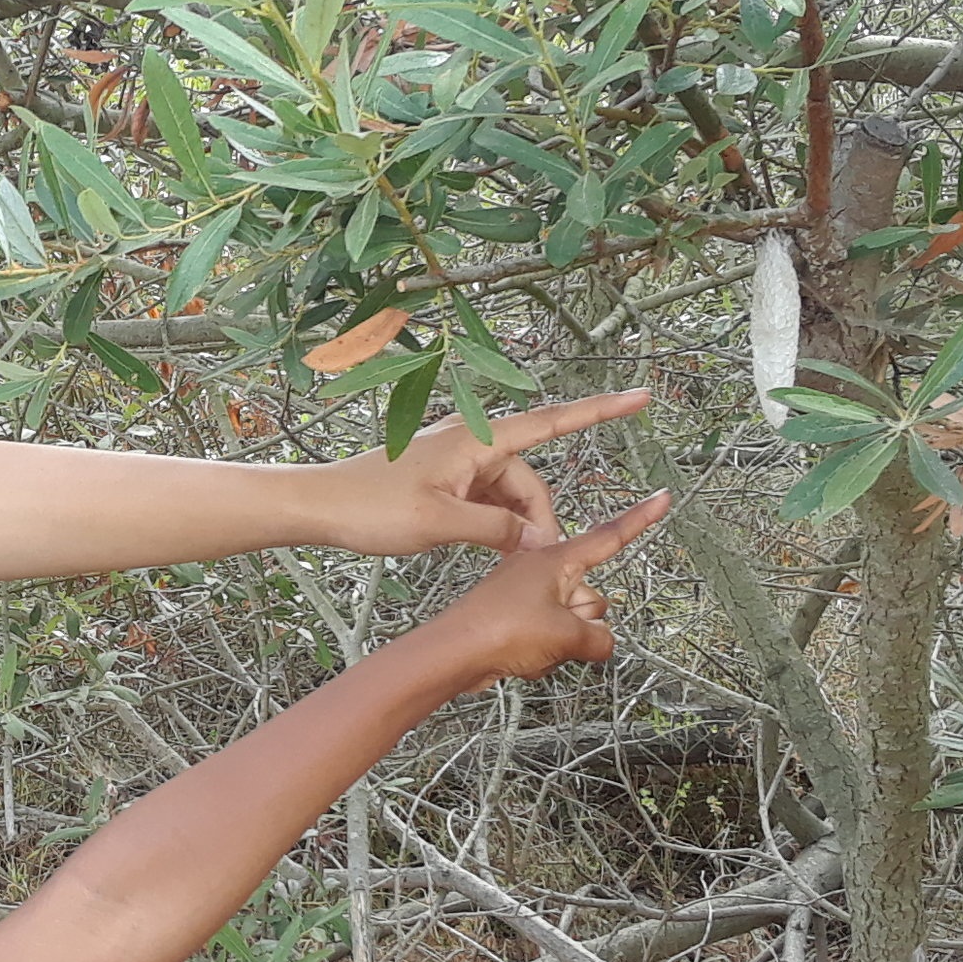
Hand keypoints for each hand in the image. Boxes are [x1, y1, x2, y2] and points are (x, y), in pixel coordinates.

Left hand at [313, 390, 651, 555]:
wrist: (321, 504)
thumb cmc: (370, 506)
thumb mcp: (440, 524)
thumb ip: (495, 528)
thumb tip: (535, 536)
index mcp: (476, 439)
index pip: (553, 422)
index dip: (601, 411)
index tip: (641, 397)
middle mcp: (471, 442)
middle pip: (529, 479)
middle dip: (539, 518)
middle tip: (537, 562)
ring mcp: (457, 461)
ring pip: (509, 494)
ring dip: (516, 526)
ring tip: (509, 564)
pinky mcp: (444, 479)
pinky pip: (486, 500)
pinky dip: (496, 524)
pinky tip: (494, 552)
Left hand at [423, 491, 669, 685]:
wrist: (449, 655)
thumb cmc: (494, 629)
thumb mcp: (564, 635)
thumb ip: (597, 638)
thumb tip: (601, 641)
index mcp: (553, 557)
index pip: (608, 535)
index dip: (640, 519)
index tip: (663, 497)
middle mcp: (538, 567)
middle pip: (589, 594)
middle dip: (582, 619)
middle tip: (554, 631)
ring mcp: (522, 590)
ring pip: (568, 617)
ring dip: (561, 640)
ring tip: (533, 645)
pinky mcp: (509, 612)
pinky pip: (545, 632)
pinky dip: (540, 649)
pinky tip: (521, 656)